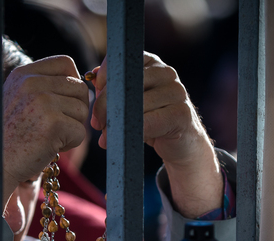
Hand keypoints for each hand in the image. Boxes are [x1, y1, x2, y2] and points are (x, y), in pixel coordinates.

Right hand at [2, 56, 89, 207]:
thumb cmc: (10, 136)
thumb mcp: (20, 99)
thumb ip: (45, 86)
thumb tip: (84, 85)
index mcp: (23, 74)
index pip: (65, 63)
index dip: (72, 82)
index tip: (62, 103)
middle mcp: (32, 83)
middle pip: (79, 87)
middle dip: (75, 109)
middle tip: (57, 126)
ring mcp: (43, 103)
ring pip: (82, 110)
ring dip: (72, 128)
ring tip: (49, 137)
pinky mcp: (53, 125)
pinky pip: (80, 132)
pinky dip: (71, 144)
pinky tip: (49, 147)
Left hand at [90, 52, 222, 218]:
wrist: (181, 143)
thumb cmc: (151, 120)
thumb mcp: (130, 103)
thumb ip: (112, 89)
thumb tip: (91, 76)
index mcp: (151, 64)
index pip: (122, 63)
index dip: (105, 78)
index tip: (95, 96)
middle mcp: (166, 72)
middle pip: (128, 83)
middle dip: (106, 104)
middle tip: (96, 124)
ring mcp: (177, 92)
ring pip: (137, 104)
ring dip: (118, 123)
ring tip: (106, 137)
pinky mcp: (182, 113)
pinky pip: (150, 121)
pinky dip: (134, 132)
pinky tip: (126, 141)